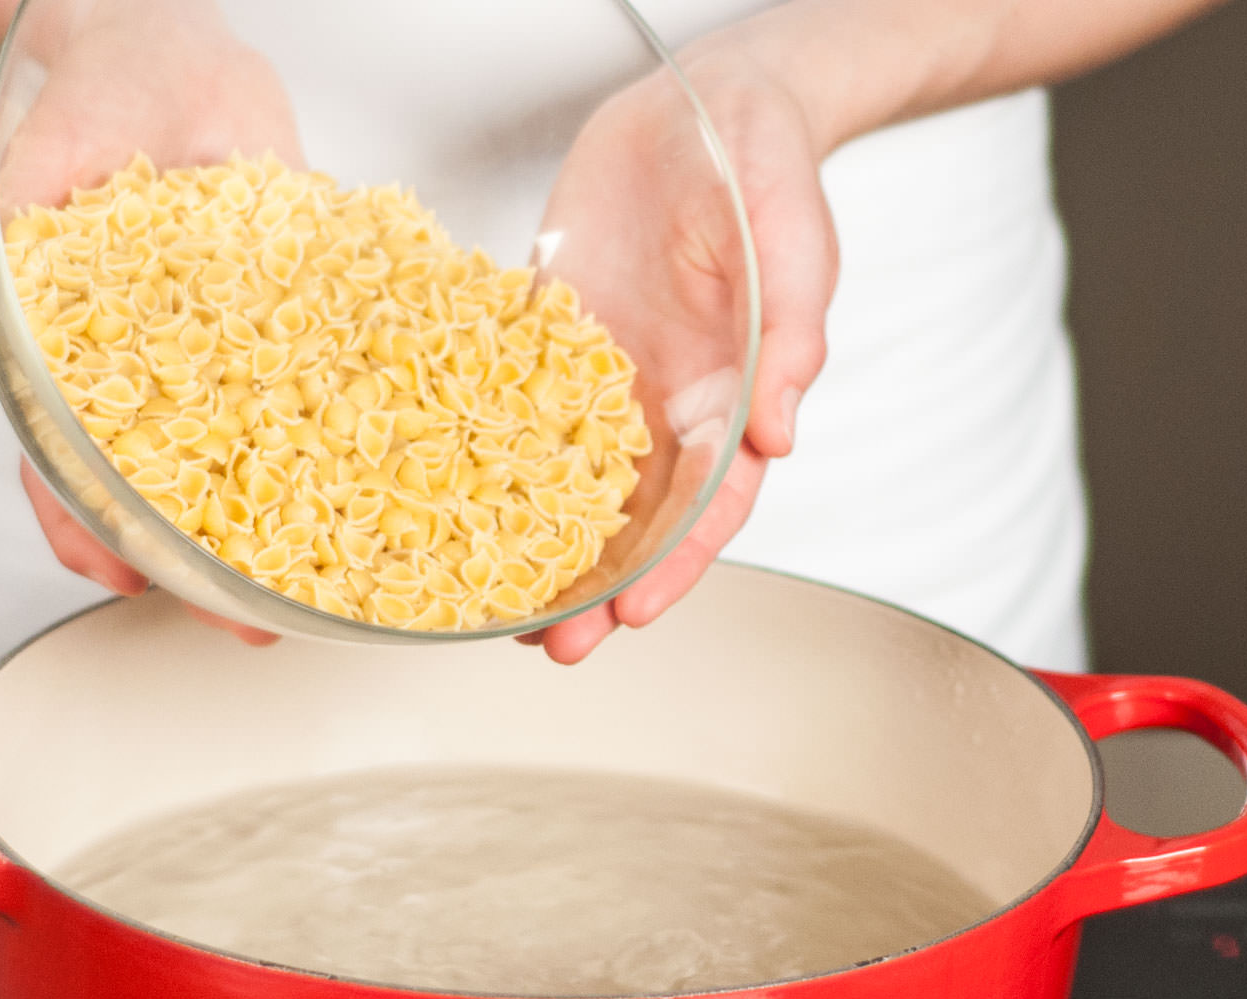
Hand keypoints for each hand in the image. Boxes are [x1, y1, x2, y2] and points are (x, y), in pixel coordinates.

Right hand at [0, 0, 299, 640]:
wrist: (166, 54)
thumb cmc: (103, 98)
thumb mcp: (38, 158)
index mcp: (66, 353)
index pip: (61, 466)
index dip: (84, 532)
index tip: (122, 578)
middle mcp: (136, 373)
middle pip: (150, 496)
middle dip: (191, 569)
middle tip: (242, 624)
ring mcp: (208, 360)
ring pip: (225, 470)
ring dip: (258, 538)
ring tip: (301, 599)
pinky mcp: (274, 330)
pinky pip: (294, 406)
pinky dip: (316, 459)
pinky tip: (354, 505)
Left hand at [522, 30, 834, 663]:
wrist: (702, 104)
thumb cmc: (767, 168)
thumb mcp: (795, 242)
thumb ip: (792, 338)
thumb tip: (781, 436)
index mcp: (734, 397)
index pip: (711, 507)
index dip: (675, 567)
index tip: (633, 615)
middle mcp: (670, 405)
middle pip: (638, 522)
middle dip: (599, 589)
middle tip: (554, 648)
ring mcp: (610, 381)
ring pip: (576, 488)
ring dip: (543, 552)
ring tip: (499, 612)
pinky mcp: (557, 345)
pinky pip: (522, 416)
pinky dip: (493, 467)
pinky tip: (451, 507)